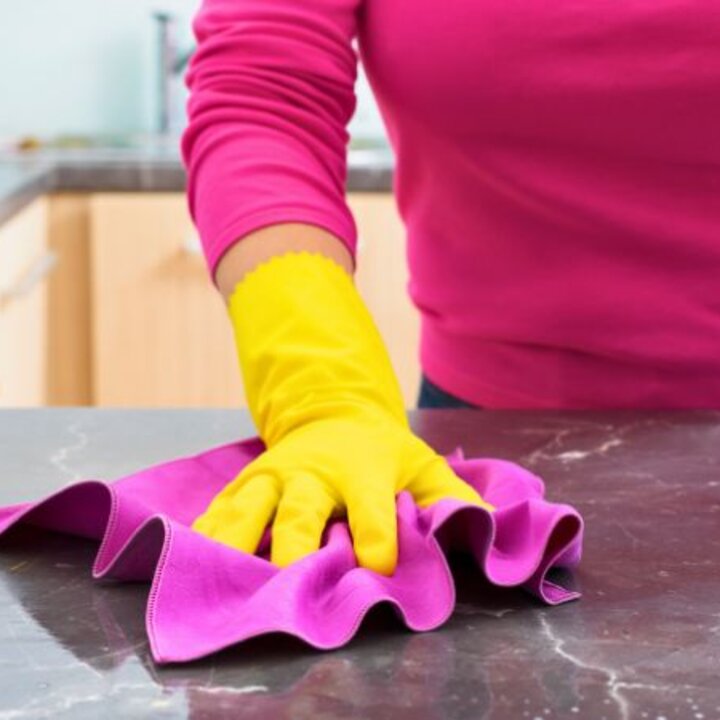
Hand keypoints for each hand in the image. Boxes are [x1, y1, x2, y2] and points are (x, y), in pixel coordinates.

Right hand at [191, 250, 493, 574]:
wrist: (332, 413)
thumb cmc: (381, 451)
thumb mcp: (421, 464)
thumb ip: (452, 496)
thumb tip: (489, 528)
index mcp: (362, 468)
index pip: (371, 506)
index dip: (377, 534)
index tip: (376, 565)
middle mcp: (314, 472)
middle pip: (302, 511)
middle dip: (296, 545)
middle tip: (288, 582)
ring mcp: (274, 475)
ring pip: (250, 508)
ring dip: (236, 542)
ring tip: (218, 575)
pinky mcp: (248, 481)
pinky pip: (223, 507)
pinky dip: (206, 532)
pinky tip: (188, 556)